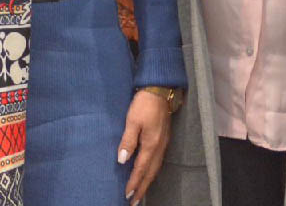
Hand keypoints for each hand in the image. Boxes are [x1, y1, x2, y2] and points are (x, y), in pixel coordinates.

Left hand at [117, 89, 172, 205]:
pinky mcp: (164, 139)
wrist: (160, 90)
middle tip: (134, 201)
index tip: (127, 195)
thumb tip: (122, 160)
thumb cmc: (144, 105)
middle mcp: (159, 148)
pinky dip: (152, 171)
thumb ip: (128, 141)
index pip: (141, 169)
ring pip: (156, 168)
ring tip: (140, 192)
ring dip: (148, 181)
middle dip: (143, 188)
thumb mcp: (132, 121)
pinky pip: (158, 161)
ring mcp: (163, 144)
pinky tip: (148, 172)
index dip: (134, 183)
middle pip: (151, 173)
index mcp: (151, 145)